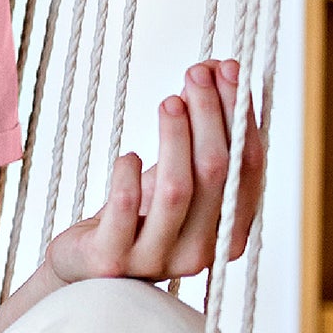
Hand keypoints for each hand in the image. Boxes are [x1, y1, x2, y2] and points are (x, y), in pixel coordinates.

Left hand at [47, 58, 265, 283]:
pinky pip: (125, 209)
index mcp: (228, 233)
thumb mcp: (174, 175)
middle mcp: (201, 253)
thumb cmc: (137, 213)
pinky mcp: (112, 260)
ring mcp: (155, 260)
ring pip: (177, 190)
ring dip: (175, 138)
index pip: (248, 169)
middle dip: (210, 117)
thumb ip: (198, 133)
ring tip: (169, 100)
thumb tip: (214, 67)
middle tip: (195, 74)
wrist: (84, 265)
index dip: (242, 117)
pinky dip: (127, 175)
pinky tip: (127, 154)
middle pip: (216, 174)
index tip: (228, 70)